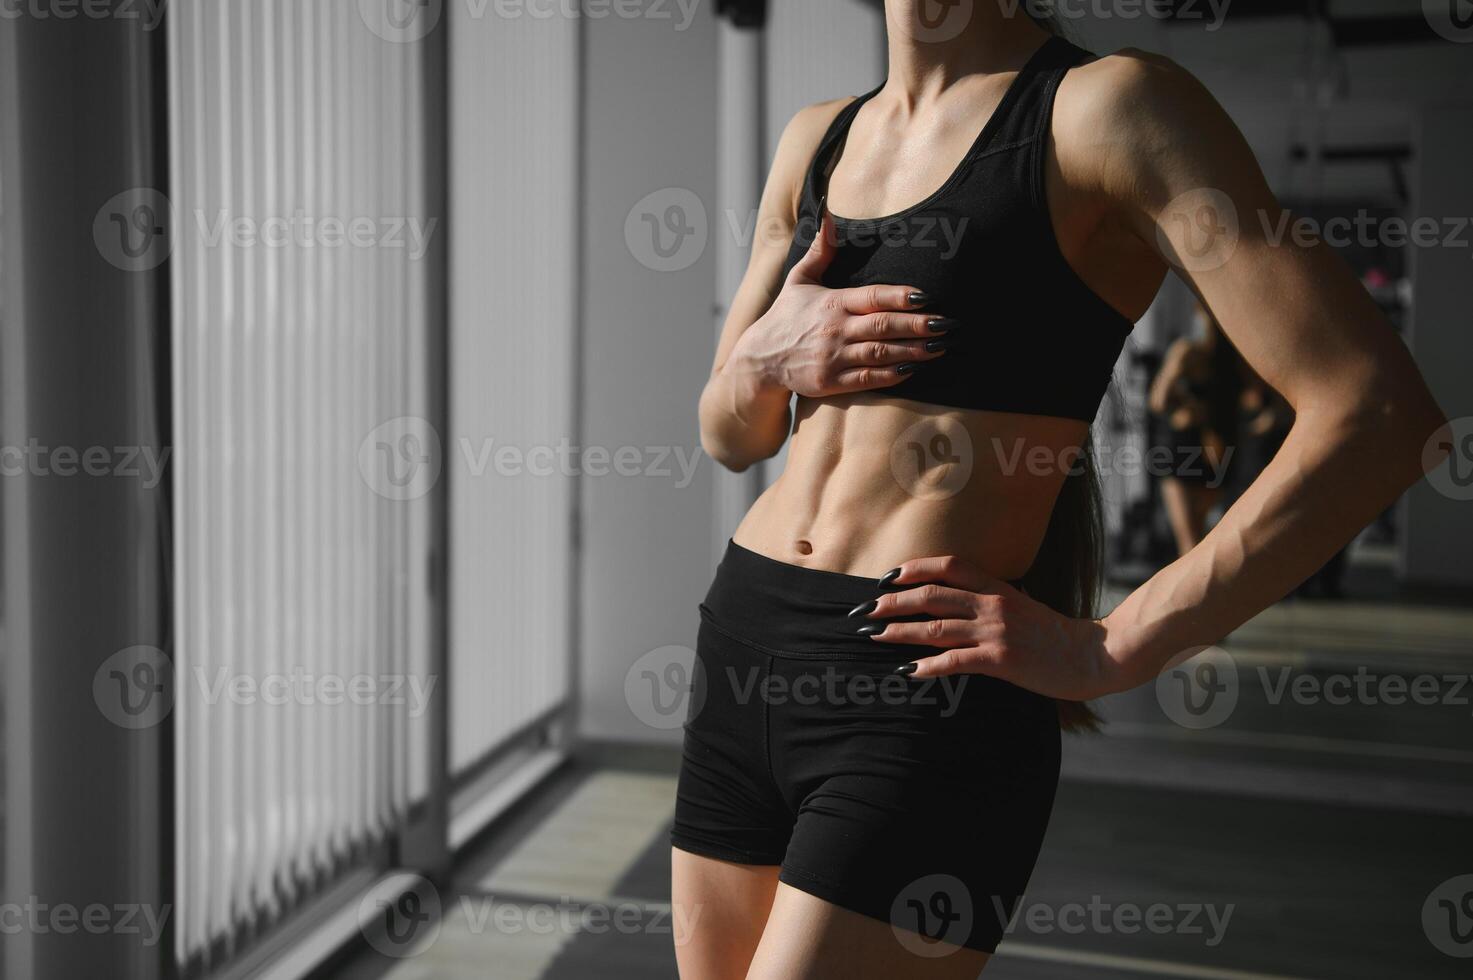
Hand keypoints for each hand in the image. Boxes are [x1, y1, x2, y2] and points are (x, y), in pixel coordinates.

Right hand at [732, 205, 952, 398]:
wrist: (759, 360)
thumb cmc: (785, 317)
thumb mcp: (799, 280)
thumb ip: (820, 251)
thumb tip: (829, 216)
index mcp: (832, 302)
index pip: (872, 297)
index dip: (900, 296)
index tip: (926, 295)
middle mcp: (835, 330)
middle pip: (883, 326)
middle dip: (918, 325)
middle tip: (946, 323)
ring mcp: (834, 358)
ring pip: (881, 353)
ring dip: (913, 351)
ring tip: (940, 346)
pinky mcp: (831, 382)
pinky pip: (868, 380)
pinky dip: (891, 375)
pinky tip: (913, 370)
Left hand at [856, 555, 1122, 700]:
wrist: (1095, 655)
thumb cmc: (1057, 634)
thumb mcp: (1024, 605)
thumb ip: (994, 599)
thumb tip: (962, 599)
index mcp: (998, 587)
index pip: (948, 566)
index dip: (914, 568)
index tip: (887, 577)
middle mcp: (993, 604)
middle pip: (932, 594)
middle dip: (893, 601)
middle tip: (864, 610)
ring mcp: (996, 631)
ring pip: (936, 627)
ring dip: (899, 632)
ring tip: (874, 636)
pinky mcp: (1001, 660)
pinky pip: (955, 661)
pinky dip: (927, 666)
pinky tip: (907, 671)